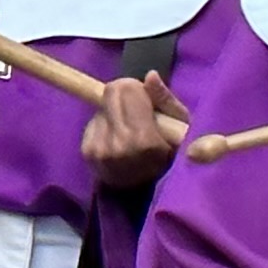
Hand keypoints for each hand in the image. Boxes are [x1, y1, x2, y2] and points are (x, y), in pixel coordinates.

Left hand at [81, 71, 185, 190]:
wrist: (148, 191)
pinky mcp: (86, 154)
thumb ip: (165, 99)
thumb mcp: (181, 125)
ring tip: (128, 129)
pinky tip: (117, 138)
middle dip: (124, 97)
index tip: (146, 101)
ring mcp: (98, 151)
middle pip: (109, 94)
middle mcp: (117, 146)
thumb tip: (149, 76)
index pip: (125, 89)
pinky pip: (92, 122)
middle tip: (137, 113)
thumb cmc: (171, 153)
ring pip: (100, 107)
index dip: (136, 90)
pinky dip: (105, 125)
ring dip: (114, 113)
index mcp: (143, 140)